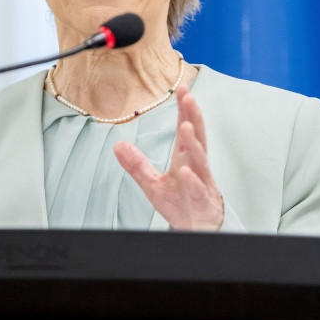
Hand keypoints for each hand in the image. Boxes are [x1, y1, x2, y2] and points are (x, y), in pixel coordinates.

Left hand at [114, 84, 223, 230]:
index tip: (181, 89)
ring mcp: (201, 183)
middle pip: (196, 137)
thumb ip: (137, 165)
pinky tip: (185, 171)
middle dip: (193, 117)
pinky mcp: (201, 201)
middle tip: (188, 96)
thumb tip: (118, 145)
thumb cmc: (181, 204)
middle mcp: (195, 167)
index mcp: (185, 159)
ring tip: (186, 126)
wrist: (196, 230)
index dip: (184, 110)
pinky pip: (197, 190)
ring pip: (200, 160)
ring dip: (194, 143)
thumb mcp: (153, 183)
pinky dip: (192, 180)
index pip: (186, 129)